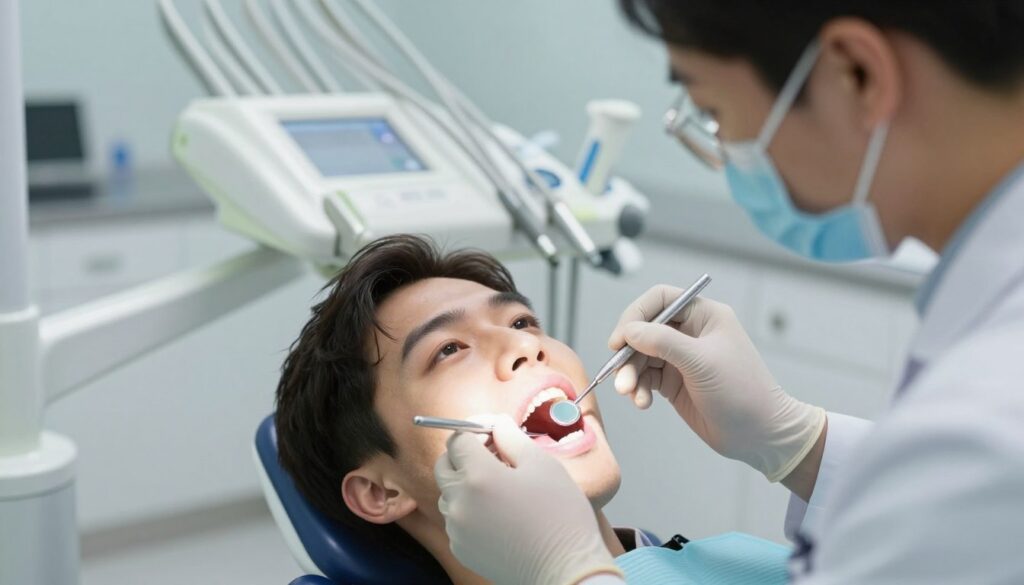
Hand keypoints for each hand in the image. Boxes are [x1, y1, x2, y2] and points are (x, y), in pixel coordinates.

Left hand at [434, 416, 621, 584]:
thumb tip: (497, 424)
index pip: (458, 440)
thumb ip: (512, 438)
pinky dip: (469, 510)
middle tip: (493, 456)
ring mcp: (457, 528)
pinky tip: (498, 513)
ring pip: (448, 493)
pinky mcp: (461, 548)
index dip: (474, 431)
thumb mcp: (543, 465)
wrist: (565, 570)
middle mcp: (460, 501)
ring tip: (499, 488)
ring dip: (464, 483)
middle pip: (444, 465)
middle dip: (462, 455)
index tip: (491, 433)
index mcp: (478, 476)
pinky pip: (455, 519)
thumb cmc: (559, 516)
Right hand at [608, 287, 825, 481]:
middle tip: (620, 375)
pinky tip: (642, 403)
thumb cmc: (742, 392)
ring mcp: (681, 358)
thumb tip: (629, 331)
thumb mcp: (701, 362)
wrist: (759, 435)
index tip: (620, 339)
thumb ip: (662, 342)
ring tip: (630, 393)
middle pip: (644, 330)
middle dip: (629, 354)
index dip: (636, 315)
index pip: (660, 300)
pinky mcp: (674, 382)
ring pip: (641, 356)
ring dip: (630, 374)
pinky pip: (646, 378)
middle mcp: (691, 333)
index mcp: (704, 316)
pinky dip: (639, 389)